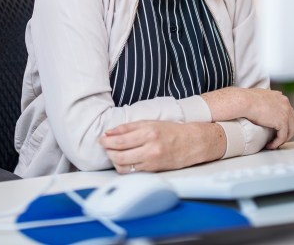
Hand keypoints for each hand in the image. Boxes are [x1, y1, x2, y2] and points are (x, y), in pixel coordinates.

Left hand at [99, 121, 224, 172]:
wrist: (191, 143)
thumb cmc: (171, 131)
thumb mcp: (149, 122)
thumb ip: (128, 128)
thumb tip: (109, 132)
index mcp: (148, 133)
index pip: (120, 141)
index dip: (106, 141)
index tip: (101, 139)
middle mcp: (150, 148)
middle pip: (119, 154)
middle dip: (107, 151)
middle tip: (105, 146)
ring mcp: (151, 161)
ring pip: (123, 166)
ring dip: (114, 160)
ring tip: (113, 153)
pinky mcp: (153, 170)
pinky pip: (132, 172)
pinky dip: (123, 167)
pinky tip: (123, 160)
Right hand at [202, 87, 293, 148]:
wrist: (244, 101)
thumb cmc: (246, 98)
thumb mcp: (260, 95)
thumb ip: (266, 99)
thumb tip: (263, 103)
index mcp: (281, 98)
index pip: (289, 112)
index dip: (285, 122)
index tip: (278, 130)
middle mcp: (286, 104)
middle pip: (293, 122)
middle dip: (287, 132)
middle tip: (278, 139)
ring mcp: (286, 113)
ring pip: (290, 131)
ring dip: (283, 139)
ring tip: (274, 144)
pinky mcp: (282, 122)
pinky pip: (282, 136)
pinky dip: (277, 143)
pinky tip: (270, 145)